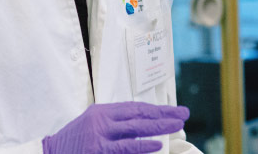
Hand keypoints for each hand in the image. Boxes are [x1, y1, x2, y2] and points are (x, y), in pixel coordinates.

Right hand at [43, 101, 189, 153]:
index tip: (174, 111)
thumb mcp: (92, 127)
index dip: (156, 109)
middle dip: (164, 114)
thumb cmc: (73, 144)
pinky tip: (156, 144)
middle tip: (184, 115)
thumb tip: (144, 126)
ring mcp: (99, 135)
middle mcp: (101, 119)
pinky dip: (142, 145)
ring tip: (177, 125)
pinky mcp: (97, 150)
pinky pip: (125, 148)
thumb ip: (114, 125)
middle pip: (139, 114)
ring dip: (159, 126)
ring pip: (136, 128)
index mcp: (102, 111)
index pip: (135, 108)